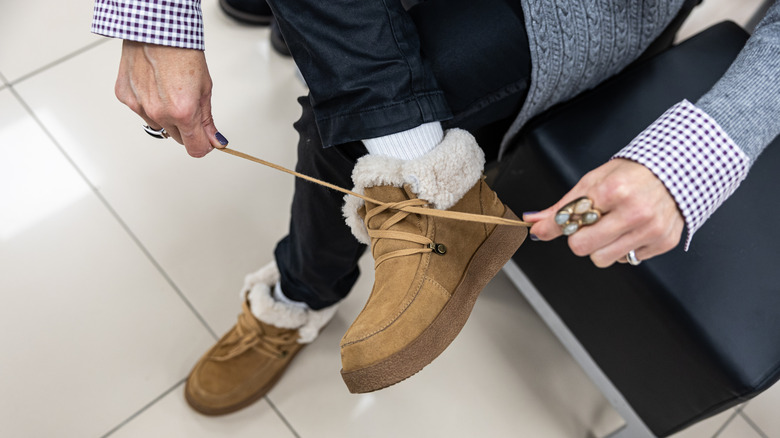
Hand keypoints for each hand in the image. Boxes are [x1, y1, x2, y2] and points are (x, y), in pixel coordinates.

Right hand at [115, 40, 225, 156]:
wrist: (156, 30)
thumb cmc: (182, 52)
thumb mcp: (204, 87)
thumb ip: (207, 119)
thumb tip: (215, 140)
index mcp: (183, 112)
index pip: (195, 149)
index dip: (203, 145)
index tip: (206, 140)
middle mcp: (159, 113)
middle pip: (177, 138)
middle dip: (186, 127)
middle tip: (188, 104)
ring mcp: (140, 106)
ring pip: (158, 125)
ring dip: (165, 115)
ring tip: (168, 89)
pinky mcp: (125, 98)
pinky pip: (141, 111)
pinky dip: (147, 102)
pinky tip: (152, 83)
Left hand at [523, 159, 683, 266]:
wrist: (675, 169)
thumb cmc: (631, 174)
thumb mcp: (592, 182)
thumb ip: (560, 207)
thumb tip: (533, 225)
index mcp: (612, 191)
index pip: (569, 224)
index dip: (567, 223)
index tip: (571, 220)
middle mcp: (634, 212)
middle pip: (583, 249)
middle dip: (582, 238)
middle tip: (593, 224)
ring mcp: (651, 230)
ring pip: (604, 260)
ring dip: (603, 247)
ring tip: (614, 227)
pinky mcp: (664, 242)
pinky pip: (629, 260)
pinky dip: (626, 248)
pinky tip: (633, 229)